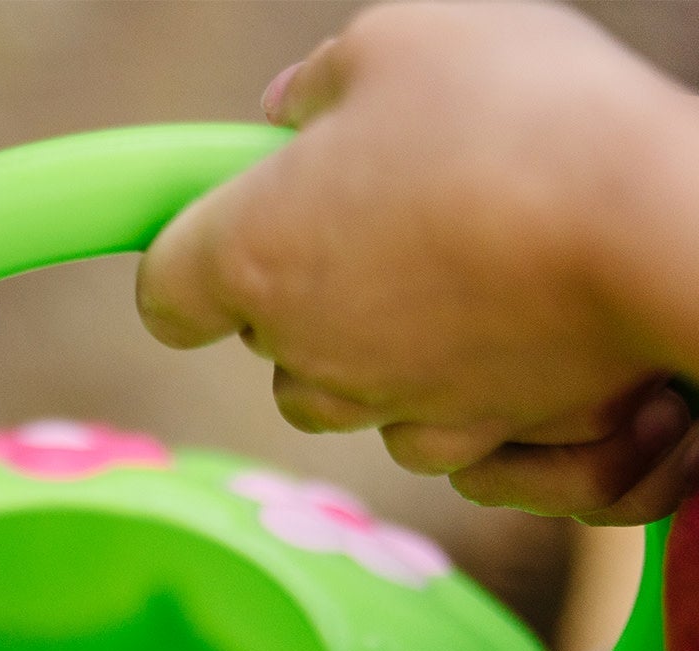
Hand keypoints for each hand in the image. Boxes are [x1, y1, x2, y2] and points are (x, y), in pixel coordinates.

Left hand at [136, 1, 698, 522]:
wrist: (656, 227)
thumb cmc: (519, 117)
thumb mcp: (404, 38)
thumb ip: (326, 78)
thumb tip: (292, 112)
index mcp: (254, 256)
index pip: (166, 292)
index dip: (193, 255)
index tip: (232, 222)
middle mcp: (305, 355)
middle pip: (272, 346)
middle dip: (313, 291)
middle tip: (399, 208)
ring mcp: (386, 410)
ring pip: (356, 395)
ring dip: (394, 344)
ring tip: (481, 266)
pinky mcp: (471, 444)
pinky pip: (447, 434)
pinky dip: (477, 394)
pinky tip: (531, 330)